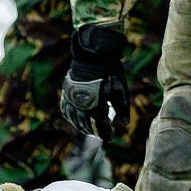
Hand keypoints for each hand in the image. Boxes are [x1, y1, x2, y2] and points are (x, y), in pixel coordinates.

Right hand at [60, 24, 129, 141]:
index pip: (100, 127)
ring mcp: (72, 100)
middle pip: (86, 125)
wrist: (92, 53)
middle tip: (101, 133)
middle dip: (94, 131)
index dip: (105, 134)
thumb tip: (124, 124)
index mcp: (96, 106)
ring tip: (88, 129)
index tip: (110, 137)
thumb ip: (122, 107)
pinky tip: (75, 119)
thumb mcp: (120, 88)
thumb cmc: (109, 69)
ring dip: (81, 127)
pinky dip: (70, 117)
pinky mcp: (66, 93)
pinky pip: (66, 110)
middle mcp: (81, 106)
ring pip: (75, 120)